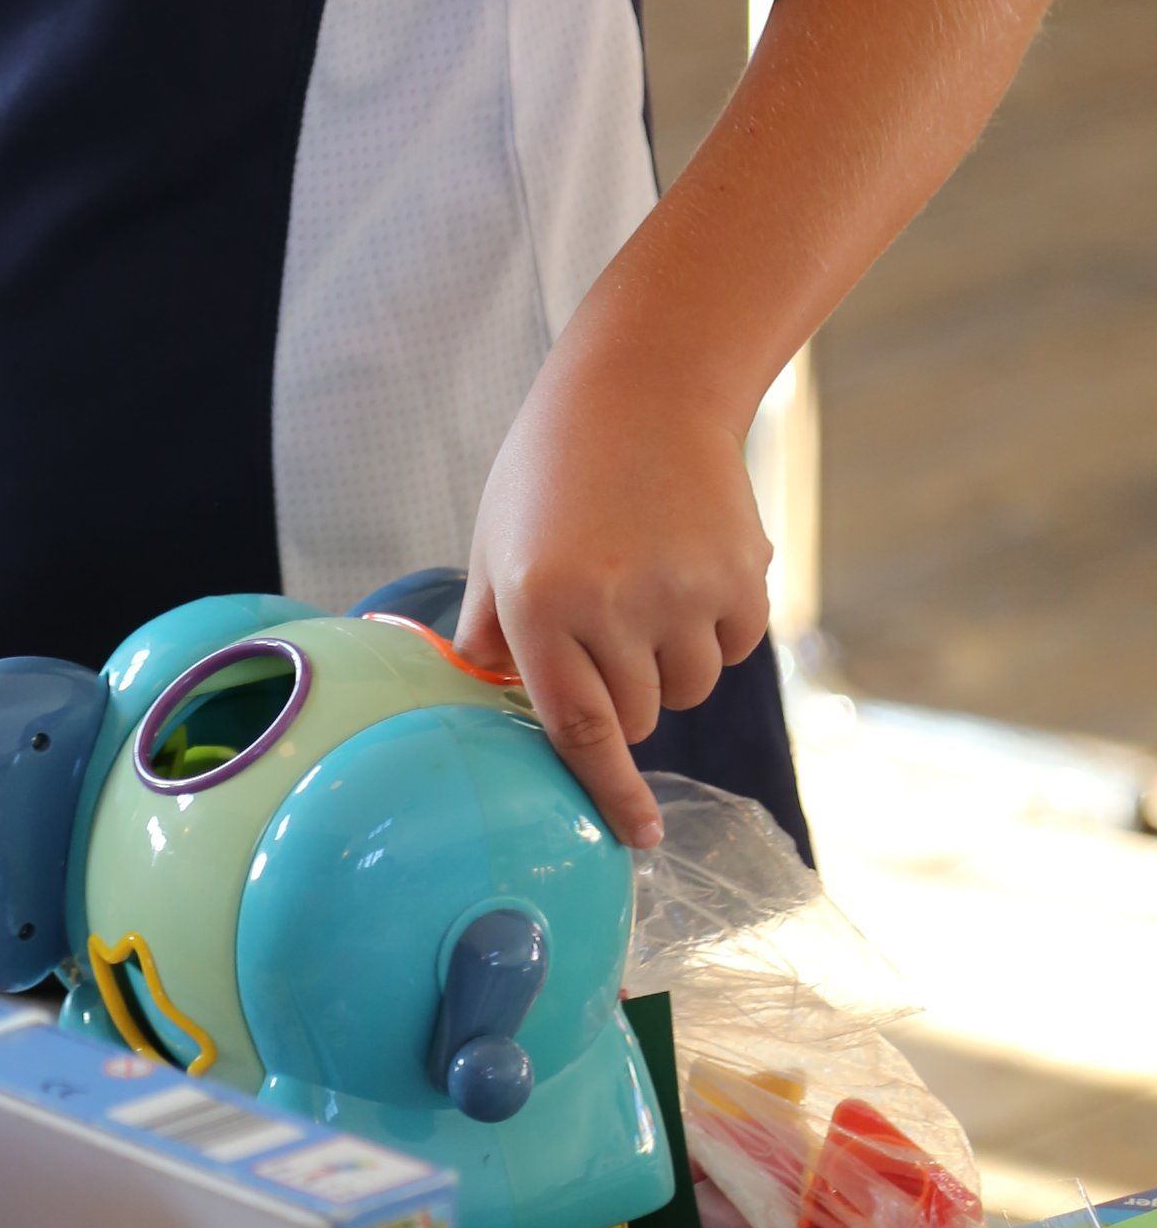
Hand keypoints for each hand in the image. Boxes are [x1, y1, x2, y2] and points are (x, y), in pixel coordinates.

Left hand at [453, 335, 771, 849]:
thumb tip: (486, 698)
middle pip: (635, 718)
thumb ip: (491, 631)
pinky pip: (734, 647)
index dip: (607, 793)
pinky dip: (716, 625)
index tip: (637, 839)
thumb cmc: (553, 469)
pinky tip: (688, 561)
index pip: (576, 731)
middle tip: (608, 623)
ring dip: (670, 660)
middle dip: (622, 695)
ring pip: (689, 688)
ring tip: (646, 578)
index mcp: (539, 603)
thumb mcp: (495, 542)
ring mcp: (684, 594)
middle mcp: (613, 607)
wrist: (645, 387)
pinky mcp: (742, 578)